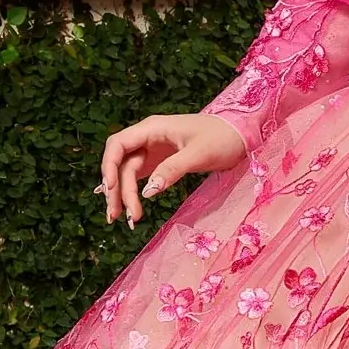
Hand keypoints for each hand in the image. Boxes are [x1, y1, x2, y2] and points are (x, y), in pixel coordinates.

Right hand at [98, 113, 246, 226]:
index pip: (118, 145)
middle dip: (117, 189)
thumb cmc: (221, 138)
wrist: (240, 135)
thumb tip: (148, 192)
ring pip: (128, 173)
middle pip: (120, 163)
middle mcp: (147, 138)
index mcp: (152, 128)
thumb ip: (172, 170)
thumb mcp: (198, 154)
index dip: (108, 166)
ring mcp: (152, 150)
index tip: (110, 189)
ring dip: (124, 195)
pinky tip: (130, 209)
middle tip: (119, 216)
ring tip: (127, 220)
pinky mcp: (159, 162)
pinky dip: (134, 193)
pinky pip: (140, 178)